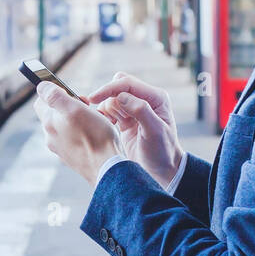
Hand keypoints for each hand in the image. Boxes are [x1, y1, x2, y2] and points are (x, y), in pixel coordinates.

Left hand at [32, 82, 123, 183]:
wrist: (107, 167)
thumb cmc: (94, 136)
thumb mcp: (75, 108)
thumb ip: (55, 96)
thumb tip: (41, 86)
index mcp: (49, 123)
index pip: (41, 101)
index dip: (55, 92)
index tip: (71, 93)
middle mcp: (51, 137)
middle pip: (54, 114)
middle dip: (69, 106)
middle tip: (87, 106)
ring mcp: (61, 149)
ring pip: (65, 127)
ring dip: (77, 120)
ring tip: (93, 121)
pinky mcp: (72, 157)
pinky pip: (74, 139)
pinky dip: (82, 133)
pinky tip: (95, 135)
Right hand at [87, 71, 184, 187]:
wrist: (161, 171)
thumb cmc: (162, 152)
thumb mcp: (154, 132)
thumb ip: (141, 111)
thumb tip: (121, 96)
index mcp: (156, 98)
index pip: (127, 84)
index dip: (109, 89)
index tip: (93, 99)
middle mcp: (146, 99)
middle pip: (118, 86)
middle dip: (107, 98)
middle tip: (106, 118)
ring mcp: (135, 109)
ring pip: (112, 98)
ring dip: (107, 110)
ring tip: (113, 127)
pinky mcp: (126, 119)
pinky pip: (109, 109)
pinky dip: (105, 116)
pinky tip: (109, 128)